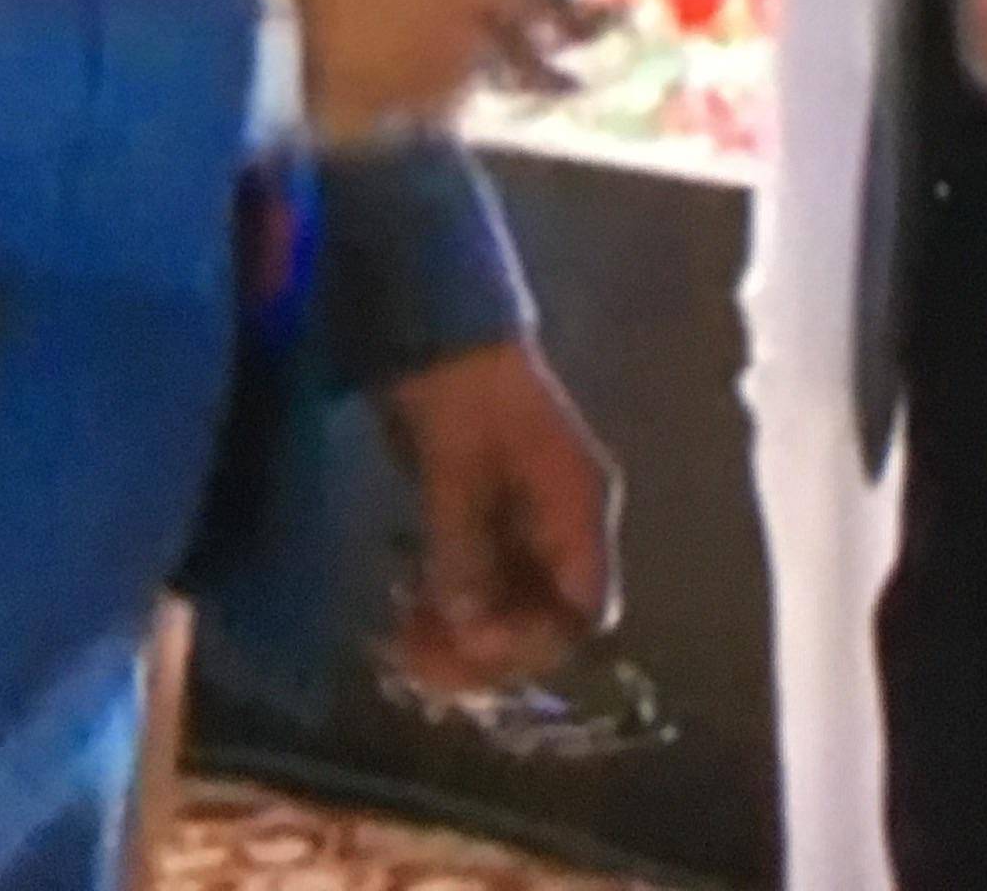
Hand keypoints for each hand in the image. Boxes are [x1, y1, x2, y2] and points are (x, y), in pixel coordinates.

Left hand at [379, 336, 618, 691]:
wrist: (436, 320)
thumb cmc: (457, 383)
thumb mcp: (455, 465)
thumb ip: (464, 549)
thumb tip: (468, 630)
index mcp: (578, 503)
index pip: (585, 607)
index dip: (533, 643)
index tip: (469, 648)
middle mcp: (567, 521)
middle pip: (547, 619)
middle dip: (487, 651)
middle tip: (417, 666)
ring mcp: (533, 521)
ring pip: (514, 608)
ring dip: (463, 637)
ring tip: (401, 647)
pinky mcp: (497, 517)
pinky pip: (487, 585)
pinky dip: (451, 607)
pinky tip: (406, 614)